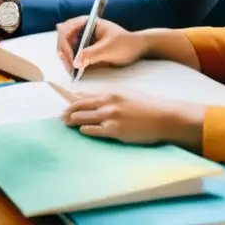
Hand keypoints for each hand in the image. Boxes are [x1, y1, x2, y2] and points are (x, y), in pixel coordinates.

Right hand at [57, 16, 148, 71]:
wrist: (136, 48)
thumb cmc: (125, 43)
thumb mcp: (109, 49)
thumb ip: (92, 54)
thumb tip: (75, 63)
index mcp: (86, 22)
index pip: (65, 30)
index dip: (64, 45)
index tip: (71, 60)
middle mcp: (80, 29)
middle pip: (62, 39)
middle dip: (64, 54)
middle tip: (70, 69)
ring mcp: (81, 38)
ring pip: (64, 48)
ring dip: (66, 59)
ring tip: (72, 72)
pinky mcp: (84, 48)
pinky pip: (72, 55)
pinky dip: (71, 63)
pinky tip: (75, 71)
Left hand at [62, 91, 203, 148]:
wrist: (165, 117)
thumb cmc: (148, 106)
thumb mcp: (127, 95)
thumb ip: (109, 97)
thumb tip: (94, 99)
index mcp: (110, 93)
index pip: (83, 95)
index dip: (69, 98)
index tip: (60, 100)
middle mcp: (107, 102)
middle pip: (78, 106)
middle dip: (67, 111)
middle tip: (60, 117)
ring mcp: (110, 116)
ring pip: (82, 118)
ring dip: (72, 121)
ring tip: (66, 124)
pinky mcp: (115, 130)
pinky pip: (93, 130)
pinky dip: (85, 130)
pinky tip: (82, 131)